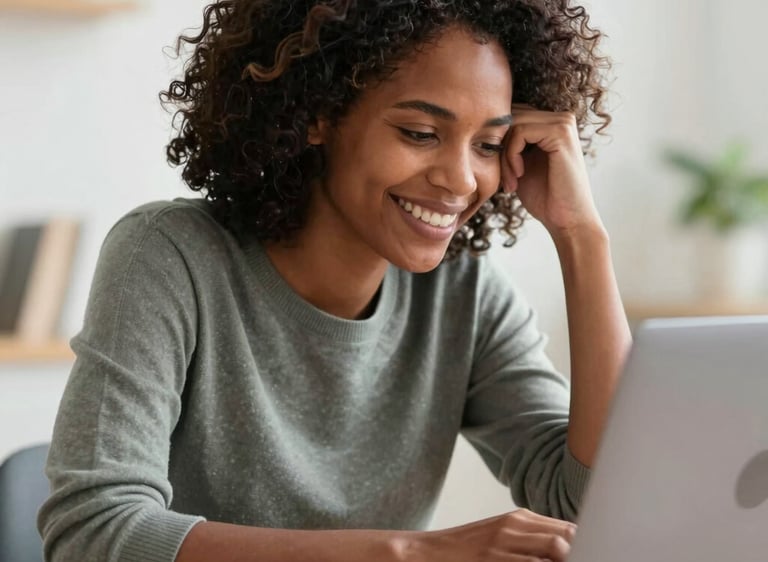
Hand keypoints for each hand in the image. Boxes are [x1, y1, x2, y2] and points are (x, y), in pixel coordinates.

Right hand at [403, 509, 575, 560]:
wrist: (426, 553)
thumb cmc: (464, 551)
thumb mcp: (500, 536)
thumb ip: (531, 538)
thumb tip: (567, 545)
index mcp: (518, 518)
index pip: (568, 527)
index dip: (589, 542)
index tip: (598, 550)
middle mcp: (514, 526)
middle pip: (567, 536)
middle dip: (583, 551)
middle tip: (592, 558)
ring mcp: (504, 544)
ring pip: (557, 548)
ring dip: (568, 558)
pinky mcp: (495, 560)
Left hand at [500, 104, 603, 236]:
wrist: (567, 220)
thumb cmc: (544, 197)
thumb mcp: (518, 165)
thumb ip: (507, 144)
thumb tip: (481, 128)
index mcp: (551, 123)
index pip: (511, 116)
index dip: (498, 142)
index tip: (501, 173)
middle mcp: (560, 117)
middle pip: (510, 117)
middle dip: (499, 148)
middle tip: (504, 179)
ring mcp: (563, 122)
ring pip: (512, 124)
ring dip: (504, 156)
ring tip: (511, 181)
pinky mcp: (561, 131)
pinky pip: (520, 132)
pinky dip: (511, 155)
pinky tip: (519, 175)